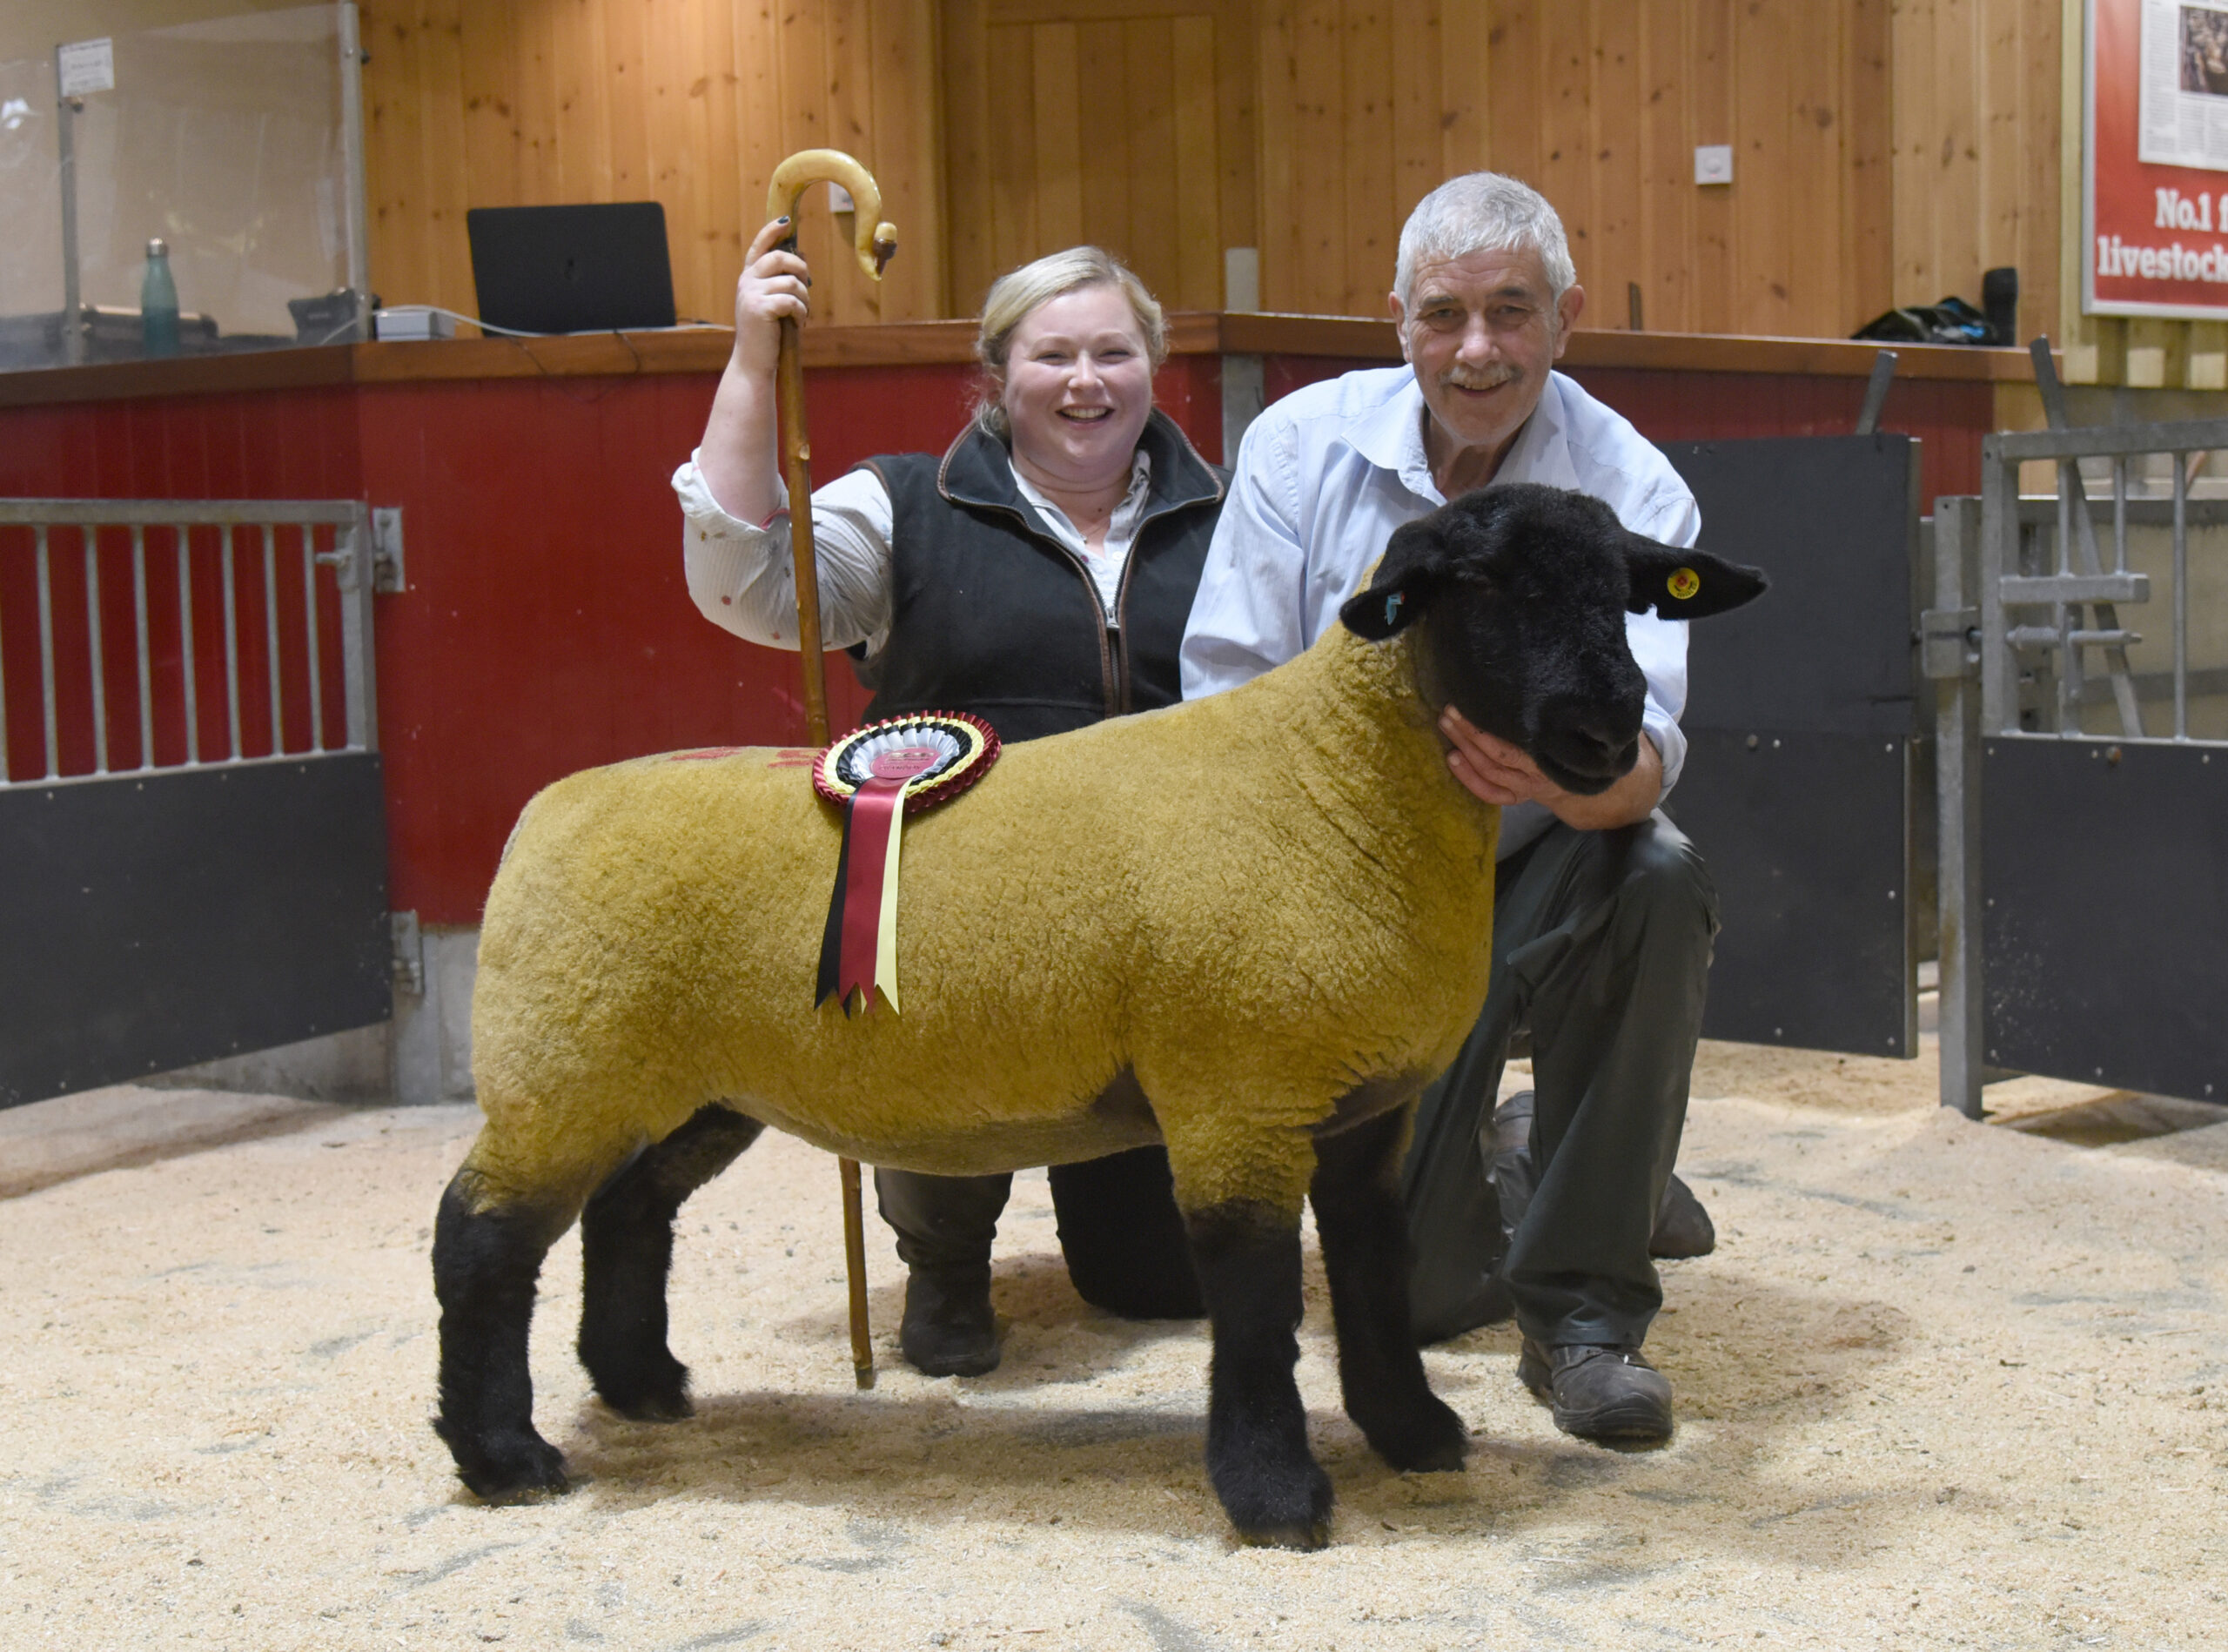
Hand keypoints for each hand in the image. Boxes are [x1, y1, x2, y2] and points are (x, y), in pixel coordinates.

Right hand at [731, 216, 811, 376]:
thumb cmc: (766, 334)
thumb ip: (777, 282)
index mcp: (748, 278)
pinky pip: (792, 301)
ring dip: (805, 300)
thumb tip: (800, 259)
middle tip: (807, 287)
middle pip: (780, 258)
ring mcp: (751, 294)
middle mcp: (746, 282)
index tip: (786, 222)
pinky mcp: (760, 308)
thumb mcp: (768, 303)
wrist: (753, 363)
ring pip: (791, 282)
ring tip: (802, 315)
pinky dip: (801, 313)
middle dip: (801, 270)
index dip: (772, 232)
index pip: (759, 247)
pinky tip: (799, 325)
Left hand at [1439, 705, 1663, 830]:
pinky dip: (1470, 780)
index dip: (1495, 725)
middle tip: (1451, 709)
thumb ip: (1577, 708)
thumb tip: (1572, 672)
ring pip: (1491, 771)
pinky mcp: (1520, 796)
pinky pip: (1491, 794)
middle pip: (1499, 754)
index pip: (1521, 740)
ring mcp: (1528, 787)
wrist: (1605, 787)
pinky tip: (1452, 760)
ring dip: (1465, 749)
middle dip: (1472, 732)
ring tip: (1446, 724)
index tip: (1478, 701)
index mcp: (1559, 752)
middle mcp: (1541, 772)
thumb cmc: (1591, 741)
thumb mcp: (1591, 723)